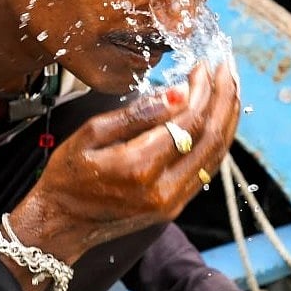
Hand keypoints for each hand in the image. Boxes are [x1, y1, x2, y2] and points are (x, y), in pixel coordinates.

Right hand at [10, 60, 238, 270]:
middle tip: (225, 68)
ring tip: (228, 87)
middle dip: (223, 98)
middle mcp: (163, 189)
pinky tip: (217, 119)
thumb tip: (177, 92)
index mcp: (139, 167)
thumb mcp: (91, 134)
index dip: (201, 90)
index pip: (189, 121)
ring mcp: (172, 202)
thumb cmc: (68, 176)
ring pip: (216, 155)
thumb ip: (137, 113)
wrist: (61, 223)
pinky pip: (206, 169)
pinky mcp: (174, 207)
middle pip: (211, 137)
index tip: (201, 66)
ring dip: (227, 118)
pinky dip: (217, 140)